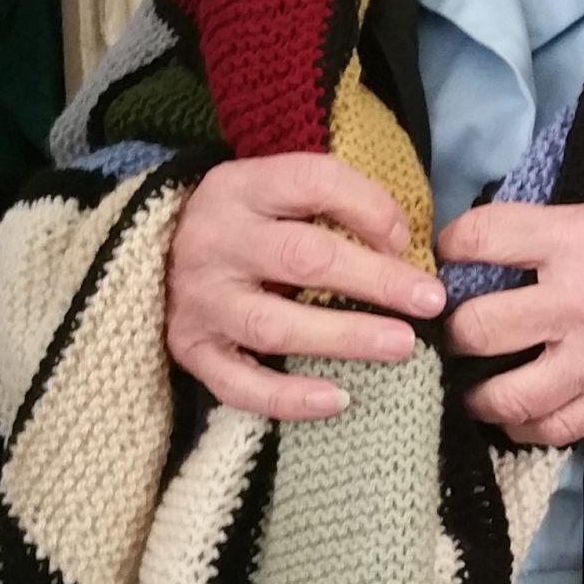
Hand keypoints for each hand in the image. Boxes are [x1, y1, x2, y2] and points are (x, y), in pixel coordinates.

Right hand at [167, 154, 445, 419]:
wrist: (153, 253)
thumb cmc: (242, 224)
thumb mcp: (274, 192)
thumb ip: (331, 205)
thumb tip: (407, 247)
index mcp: (240, 187)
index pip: (313, 183)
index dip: (369, 208)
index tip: (409, 240)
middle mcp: (215, 241)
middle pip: (302, 258)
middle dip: (375, 280)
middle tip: (430, 301)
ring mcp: (199, 301)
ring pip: (274, 325)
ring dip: (343, 337)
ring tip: (402, 346)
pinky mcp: (190, 350)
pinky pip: (240, 385)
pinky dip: (289, 398)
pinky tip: (338, 400)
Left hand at [439, 197, 583, 445]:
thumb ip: (552, 234)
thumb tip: (495, 248)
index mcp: (574, 241)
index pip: (483, 237)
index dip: (450, 245)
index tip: (449, 254)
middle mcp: (574, 303)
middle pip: (479, 328)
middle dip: (455, 331)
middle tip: (454, 332)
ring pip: (506, 395)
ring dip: (478, 393)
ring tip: (475, 386)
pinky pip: (550, 430)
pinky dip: (522, 426)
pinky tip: (518, 414)